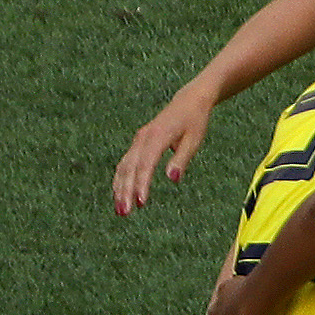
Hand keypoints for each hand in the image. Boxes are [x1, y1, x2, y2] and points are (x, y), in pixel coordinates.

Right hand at [114, 99, 213, 216]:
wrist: (188, 102)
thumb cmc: (194, 121)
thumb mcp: (194, 140)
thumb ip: (182, 159)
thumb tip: (173, 179)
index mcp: (158, 135)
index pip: (146, 163)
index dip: (142, 183)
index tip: (141, 202)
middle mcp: (144, 137)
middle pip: (130, 167)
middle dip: (125, 191)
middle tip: (124, 213)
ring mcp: (139, 140)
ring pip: (124, 166)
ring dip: (120, 188)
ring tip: (120, 210)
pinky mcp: (138, 144)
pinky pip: (126, 163)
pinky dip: (121, 180)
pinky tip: (120, 196)